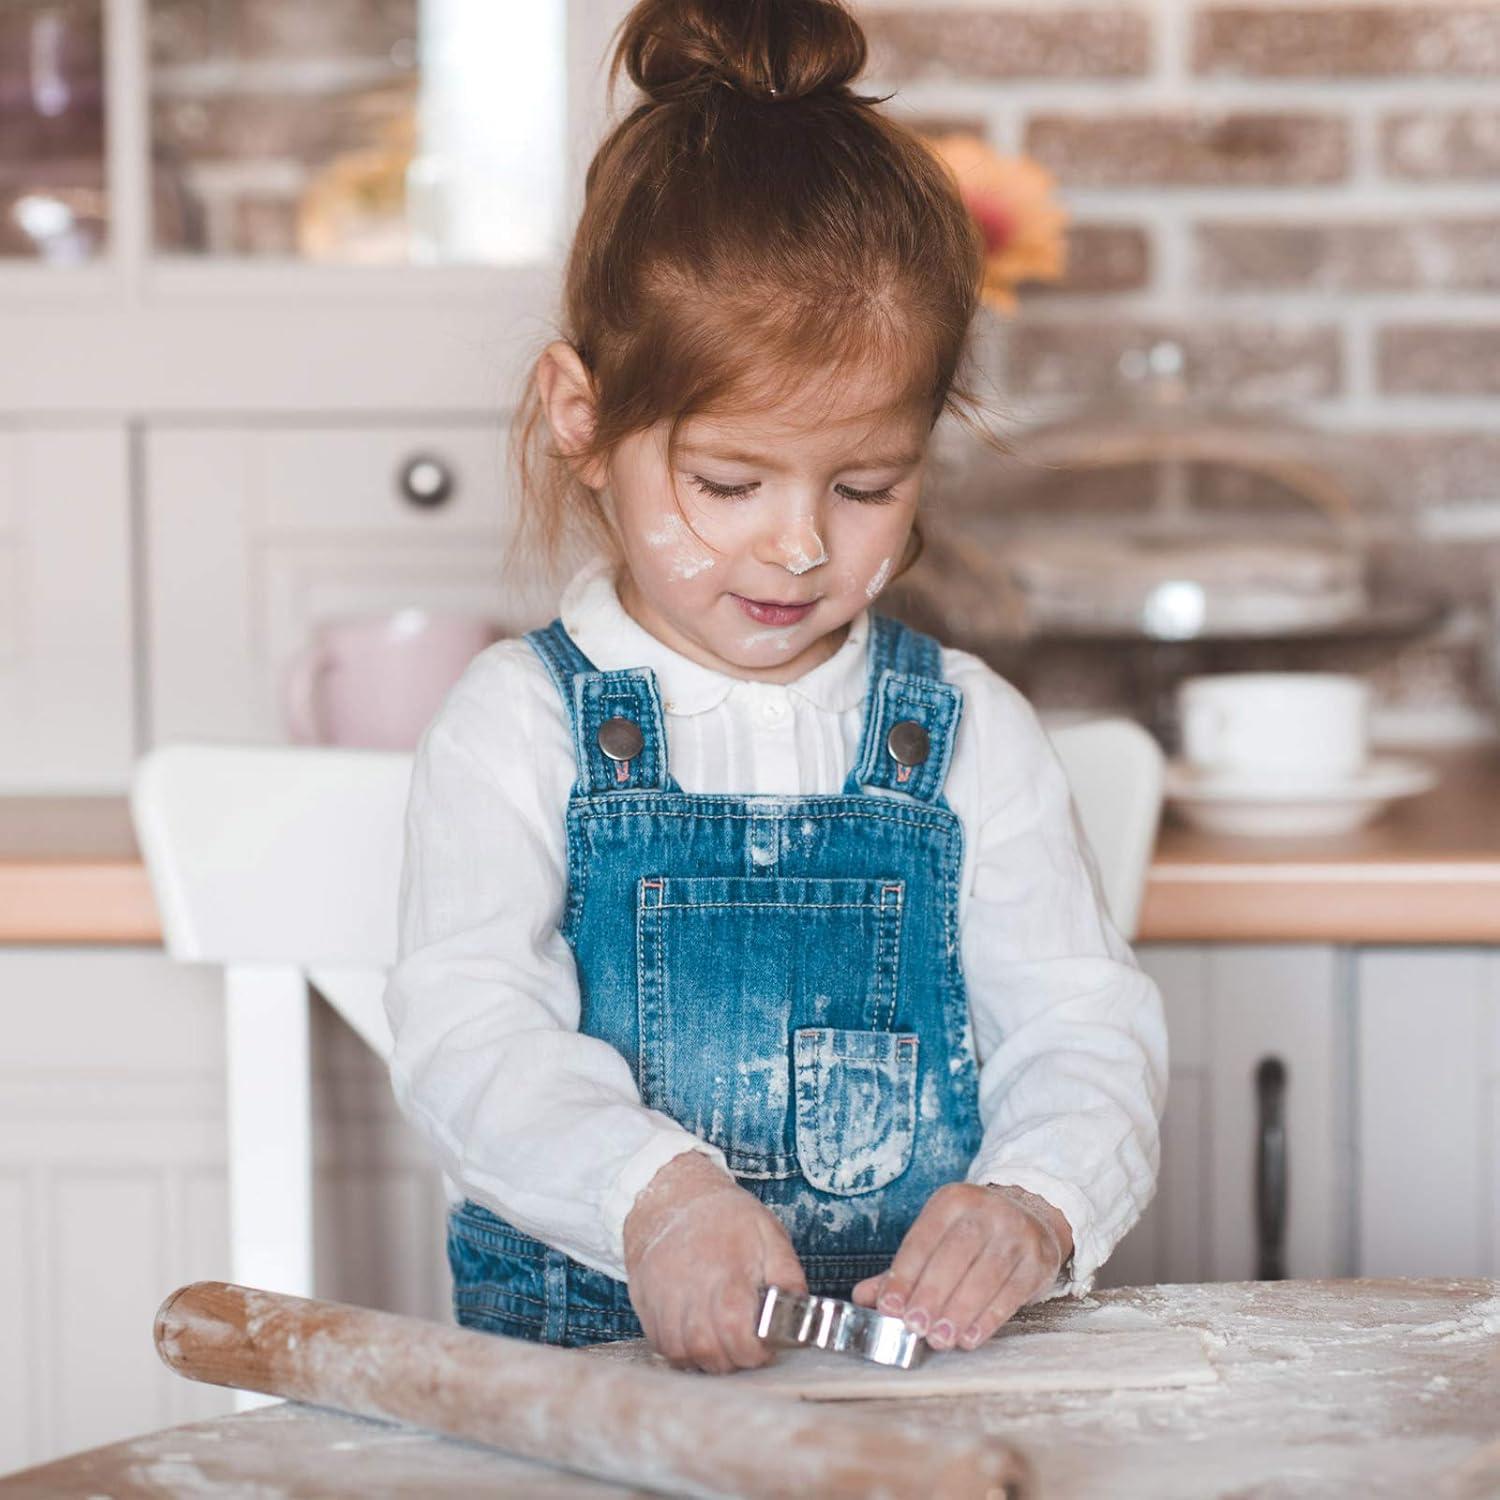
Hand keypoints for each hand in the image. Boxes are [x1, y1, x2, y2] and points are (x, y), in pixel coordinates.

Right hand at [622, 1150, 807, 1372]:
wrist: (675, 1196)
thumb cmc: (727, 1217)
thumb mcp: (769, 1234)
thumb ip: (787, 1275)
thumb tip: (801, 1313)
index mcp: (727, 1268)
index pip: (735, 1326)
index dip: (751, 1350)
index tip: (763, 1349)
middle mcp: (690, 1284)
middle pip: (705, 1346)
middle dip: (731, 1361)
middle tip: (743, 1349)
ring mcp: (663, 1293)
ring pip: (679, 1350)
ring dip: (704, 1360)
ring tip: (721, 1346)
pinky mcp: (645, 1299)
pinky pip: (659, 1343)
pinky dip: (680, 1352)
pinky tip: (696, 1339)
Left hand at [850, 1183, 1070, 1351]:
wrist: (1030, 1217)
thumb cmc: (972, 1237)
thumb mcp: (937, 1239)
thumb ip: (902, 1269)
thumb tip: (862, 1297)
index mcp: (952, 1201)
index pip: (923, 1238)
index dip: (904, 1275)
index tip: (889, 1308)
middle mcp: (986, 1210)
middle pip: (955, 1254)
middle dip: (931, 1294)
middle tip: (915, 1327)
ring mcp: (1016, 1232)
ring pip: (984, 1275)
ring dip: (958, 1311)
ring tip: (939, 1338)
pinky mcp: (1038, 1259)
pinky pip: (1011, 1293)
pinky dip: (988, 1318)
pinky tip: (969, 1337)